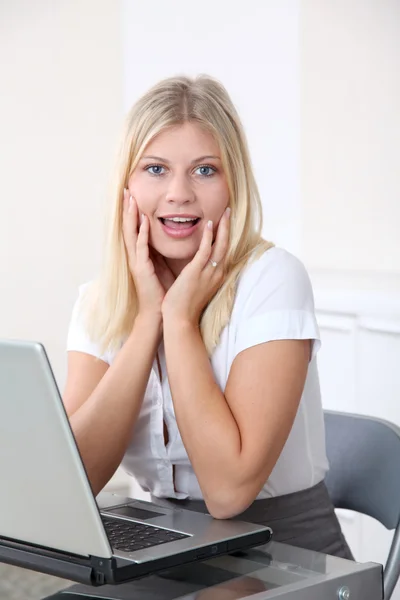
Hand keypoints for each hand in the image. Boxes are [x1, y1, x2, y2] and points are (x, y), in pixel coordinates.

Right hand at [122, 189, 173, 316]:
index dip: (132, 212)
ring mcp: (137, 262)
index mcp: (140, 255)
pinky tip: (143, 222)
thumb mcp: (161, 265)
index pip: (134, 228)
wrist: (159, 312)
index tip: (132, 194)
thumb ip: (160, 251)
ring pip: (131, 235)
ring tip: (131, 200)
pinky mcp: (142, 270)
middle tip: (127, 190)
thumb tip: (166, 236)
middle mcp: (135, 256)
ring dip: (131, 217)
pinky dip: (141, 234)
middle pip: (129, 227)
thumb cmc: (162, 290)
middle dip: (128, 208)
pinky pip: (141, 249)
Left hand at [161, 207, 229, 324]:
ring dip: (222, 227)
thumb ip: (199, 273)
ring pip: (220, 246)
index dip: (225, 236)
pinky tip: (209, 224)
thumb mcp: (196, 285)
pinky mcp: (197, 273)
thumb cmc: (184, 305)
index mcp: (215, 276)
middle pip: (226, 245)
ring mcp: (208, 273)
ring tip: (225, 212)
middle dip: (228, 227)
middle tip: (229, 211)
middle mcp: (216, 273)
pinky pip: (205, 251)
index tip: (224, 222)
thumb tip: (196, 264)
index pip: (222, 252)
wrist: (180, 320)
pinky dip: (208, 237)